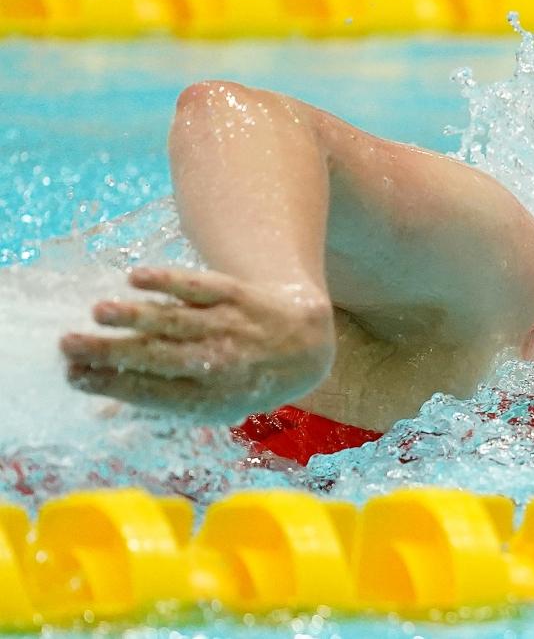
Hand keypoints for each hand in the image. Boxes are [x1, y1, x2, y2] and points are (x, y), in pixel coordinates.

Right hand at [61, 267, 334, 421]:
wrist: (305, 345)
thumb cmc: (243, 379)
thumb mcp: (213, 404)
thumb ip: (158, 403)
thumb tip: (98, 413)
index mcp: (211, 399)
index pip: (154, 393)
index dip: (114, 386)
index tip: (74, 375)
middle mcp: (222, 364)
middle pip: (161, 357)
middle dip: (114, 352)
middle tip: (69, 345)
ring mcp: (232, 327)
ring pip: (179, 320)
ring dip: (137, 315)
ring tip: (98, 312)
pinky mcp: (239, 295)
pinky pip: (202, 287)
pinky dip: (171, 281)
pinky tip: (136, 278)